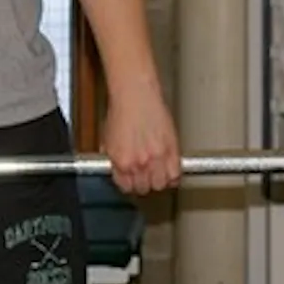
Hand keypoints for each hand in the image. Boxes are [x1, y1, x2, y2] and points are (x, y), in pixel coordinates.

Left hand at [101, 81, 180, 195]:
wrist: (135, 94)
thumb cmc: (121, 110)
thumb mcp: (108, 138)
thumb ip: (113, 158)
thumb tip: (116, 168)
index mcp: (120, 162)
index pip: (126, 187)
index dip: (130, 184)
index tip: (132, 181)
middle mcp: (138, 164)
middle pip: (144, 189)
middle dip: (144, 183)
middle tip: (145, 175)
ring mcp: (156, 159)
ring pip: (161, 185)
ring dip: (159, 181)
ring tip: (157, 173)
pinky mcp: (172, 151)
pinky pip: (175, 175)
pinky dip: (173, 175)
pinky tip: (169, 169)